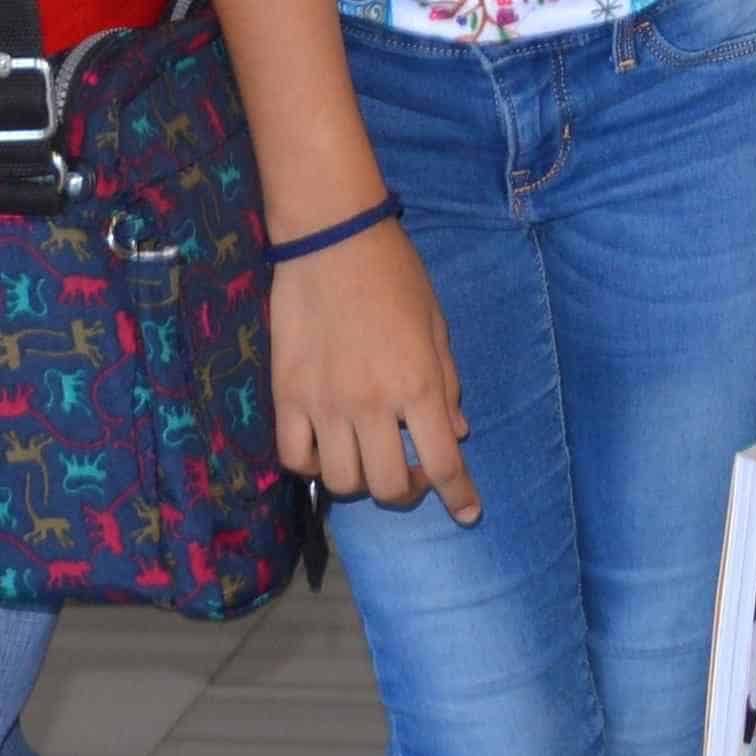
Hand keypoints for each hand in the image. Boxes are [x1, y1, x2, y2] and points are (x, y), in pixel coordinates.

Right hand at [269, 224, 477, 518]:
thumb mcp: (436, 325)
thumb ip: (447, 382)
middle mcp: (371, 405)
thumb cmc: (396, 275)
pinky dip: (314, 467)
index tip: (470, 515)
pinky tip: (328, 450)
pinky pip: (295, 458)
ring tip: (370, 459)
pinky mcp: (286, 398)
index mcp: (417, 384)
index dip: (459, 496)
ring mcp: (324, 406)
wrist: (333, 241)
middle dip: (409, 492)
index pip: (445, 460)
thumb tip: (458, 431)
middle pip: (388, 486)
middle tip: (414, 473)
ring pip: (341, 483)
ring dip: (362, 482)